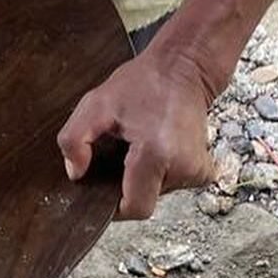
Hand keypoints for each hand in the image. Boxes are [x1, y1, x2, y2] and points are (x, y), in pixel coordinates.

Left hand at [57, 44, 215, 219]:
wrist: (183, 69)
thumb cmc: (142, 84)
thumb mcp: (95, 104)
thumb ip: (74, 139)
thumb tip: (76, 173)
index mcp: (157, 152)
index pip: (136, 207)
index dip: (113, 205)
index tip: (102, 187)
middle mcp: (184, 167)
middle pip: (144, 201)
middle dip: (126, 185)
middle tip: (120, 153)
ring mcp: (197, 171)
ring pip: (157, 193)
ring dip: (142, 176)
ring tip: (139, 144)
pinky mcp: (203, 172)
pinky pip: (170, 184)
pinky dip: (158, 172)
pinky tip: (154, 147)